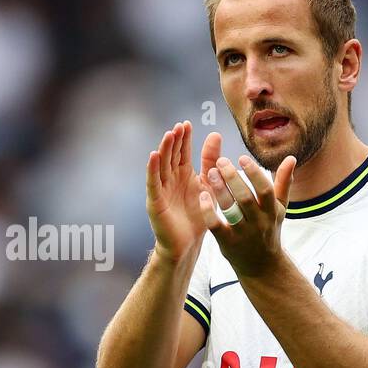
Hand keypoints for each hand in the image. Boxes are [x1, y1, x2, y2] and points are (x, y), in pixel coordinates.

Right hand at [146, 122, 222, 262]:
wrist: (188, 243)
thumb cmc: (197, 215)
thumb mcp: (208, 184)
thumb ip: (210, 161)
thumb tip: (215, 134)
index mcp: (183, 174)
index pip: (182, 152)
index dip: (184, 138)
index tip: (187, 124)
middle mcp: (170, 179)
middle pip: (171, 155)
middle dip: (174, 141)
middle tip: (179, 126)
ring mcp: (161, 189)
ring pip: (161, 166)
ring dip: (164, 150)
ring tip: (168, 135)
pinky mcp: (155, 201)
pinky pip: (153, 182)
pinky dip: (152, 169)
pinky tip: (154, 156)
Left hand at [199, 153, 296, 278]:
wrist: (262, 267)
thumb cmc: (269, 231)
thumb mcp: (280, 209)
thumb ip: (283, 183)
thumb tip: (291, 158)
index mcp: (271, 212)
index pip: (264, 190)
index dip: (254, 173)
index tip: (242, 158)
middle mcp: (258, 223)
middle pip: (246, 198)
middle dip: (233, 178)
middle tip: (221, 161)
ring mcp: (242, 234)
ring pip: (230, 210)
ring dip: (220, 189)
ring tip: (210, 172)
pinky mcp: (227, 243)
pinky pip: (216, 225)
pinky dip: (208, 211)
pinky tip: (203, 195)